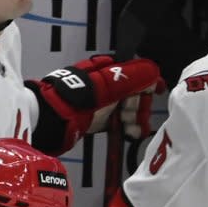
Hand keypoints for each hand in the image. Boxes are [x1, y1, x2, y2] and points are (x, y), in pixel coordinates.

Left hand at [26, 55, 161, 154]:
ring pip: (128, 109)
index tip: (157, 93)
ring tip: (133, 131)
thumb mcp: (105, 85)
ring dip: (136, 119)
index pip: (136, 73)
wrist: (50, 121)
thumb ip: (130, 78)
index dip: (148, 82)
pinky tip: (130, 135)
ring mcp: (102, 105)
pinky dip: (127, 128)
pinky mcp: (98, 121)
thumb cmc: (74, 100)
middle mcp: (106, 86)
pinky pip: (119, 123)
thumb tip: (153, 72)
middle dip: (140, 105)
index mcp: (107, 71)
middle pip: (135, 93)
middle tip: (135, 118)